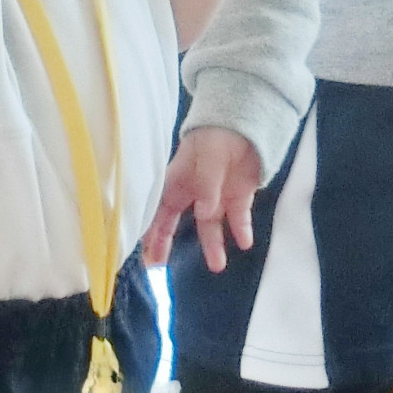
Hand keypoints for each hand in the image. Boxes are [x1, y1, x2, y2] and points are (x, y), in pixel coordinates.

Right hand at [141, 126, 264, 270]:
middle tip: (160, 269)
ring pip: (210, 227)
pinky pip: (238, 218)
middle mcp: (192, 194)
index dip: (151, 234)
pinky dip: (241, 230)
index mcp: (177, 182)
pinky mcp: (238, 197)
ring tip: (217, 266)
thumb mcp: (206, 157)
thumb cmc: (215, 137)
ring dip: (213, 246)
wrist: (244, 123)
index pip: (158, 212)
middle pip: (176, 224)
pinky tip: (245, 242)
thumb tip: (205, 213)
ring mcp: (216, 197)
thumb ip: (206, 185)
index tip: (148, 256)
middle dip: (167, 245)